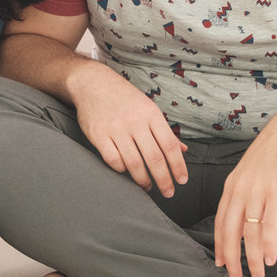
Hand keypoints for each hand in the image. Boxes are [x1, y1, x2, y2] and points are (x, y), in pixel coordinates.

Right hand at [72, 66, 188, 196]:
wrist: (92, 83)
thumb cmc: (124, 97)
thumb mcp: (148, 108)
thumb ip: (165, 131)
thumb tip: (183, 150)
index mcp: (151, 114)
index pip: (170, 145)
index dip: (178, 165)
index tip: (182, 180)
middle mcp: (135, 121)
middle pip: (154, 158)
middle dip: (164, 179)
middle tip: (168, 192)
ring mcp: (116, 128)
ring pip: (134, 163)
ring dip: (143, 180)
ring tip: (148, 186)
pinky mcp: (98, 135)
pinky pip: (113, 160)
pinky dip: (121, 170)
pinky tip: (126, 172)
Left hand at [212, 103, 276, 276]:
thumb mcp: (255, 170)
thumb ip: (249, 190)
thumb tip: (250, 213)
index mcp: (233, 184)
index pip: (221, 220)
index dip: (220, 244)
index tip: (220, 262)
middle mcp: (240, 189)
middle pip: (229, 231)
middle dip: (231, 258)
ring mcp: (258, 191)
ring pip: (249, 233)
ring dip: (252, 258)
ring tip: (257, 276)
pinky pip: (269, 225)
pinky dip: (268, 244)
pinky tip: (270, 258)